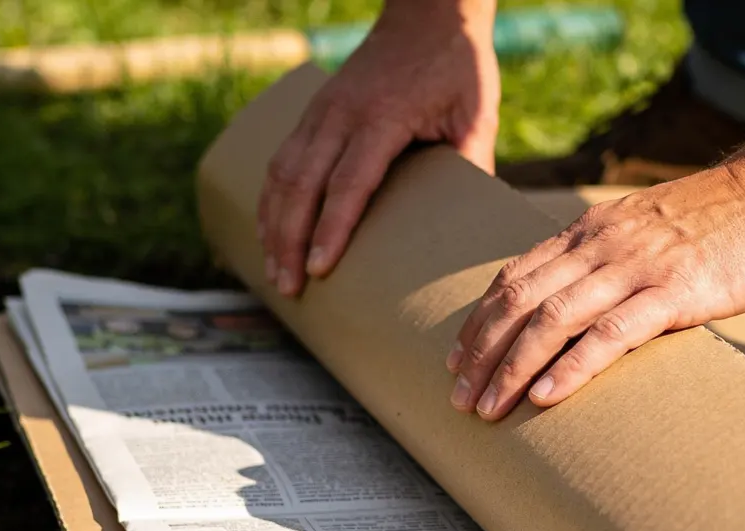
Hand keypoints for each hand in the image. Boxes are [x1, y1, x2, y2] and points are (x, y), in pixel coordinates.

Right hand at [258, 0, 498, 295]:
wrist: (430, 12)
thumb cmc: (457, 65)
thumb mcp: (476, 113)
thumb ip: (471, 164)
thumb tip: (471, 227)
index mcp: (381, 118)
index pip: (348, 183)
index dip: (330, 229)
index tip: (319, 270)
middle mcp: (341, 114)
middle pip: (302, 185)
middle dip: (289, 240)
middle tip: (287, 289)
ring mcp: (321, 111)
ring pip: (282, 173)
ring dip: (272, 224)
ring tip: (272, 272)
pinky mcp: (314, 112)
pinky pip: (281, 159)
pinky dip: (270, 198)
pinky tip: (268, 231)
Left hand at [447, 151, 744, 419]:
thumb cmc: (736, 218)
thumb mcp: (660, 232)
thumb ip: (624, 261)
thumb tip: (602, 307)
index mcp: (597, 230)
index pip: (517, 274)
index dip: (480, 320)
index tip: (457, 360)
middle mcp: (604, 244)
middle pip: (519, 299)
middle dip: (480, 353)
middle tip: (456, 399)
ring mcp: (638, 265)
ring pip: (552, 318)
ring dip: (510, 368)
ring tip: (486, 410)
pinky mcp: (677, 290)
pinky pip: (610, 332)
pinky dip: (571, 366)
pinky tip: (544, 397)